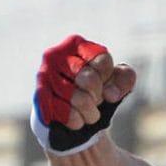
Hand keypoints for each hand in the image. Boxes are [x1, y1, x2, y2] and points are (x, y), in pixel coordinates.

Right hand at [32, 35, 135, 154]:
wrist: (72, 116)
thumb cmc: (95, 92)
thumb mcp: (117, 81)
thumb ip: (125, 78)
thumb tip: (110, 94)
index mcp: (75, 44)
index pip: (102, 62)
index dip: (107, 79)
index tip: (102, 83)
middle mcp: (55, 55)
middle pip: (89, 80)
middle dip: (97, 97)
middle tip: (94, 101)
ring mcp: (44, 77)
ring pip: (78, 99)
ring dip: (90, 113)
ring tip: (88, 113)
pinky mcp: (40, 99)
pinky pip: (67, 114)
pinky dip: (78, 121)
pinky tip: (77, 121)